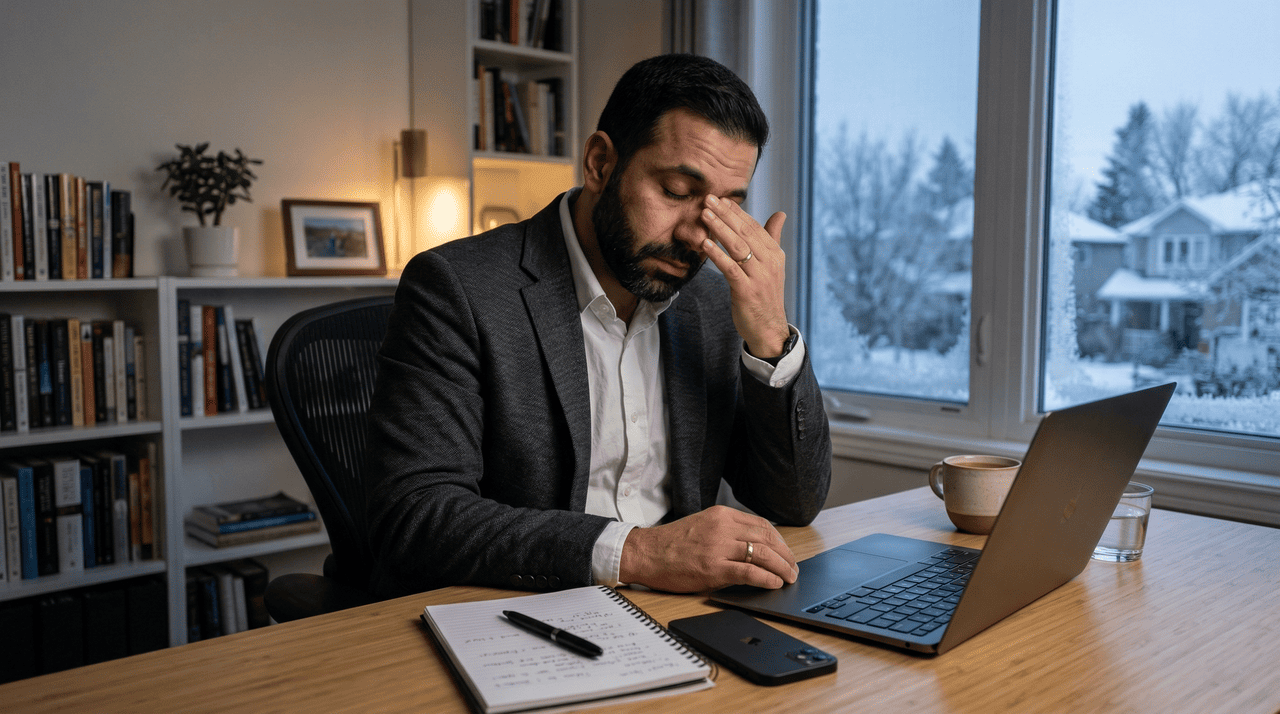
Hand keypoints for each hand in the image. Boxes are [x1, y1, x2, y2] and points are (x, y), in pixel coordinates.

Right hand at [618, 505, 798, 592]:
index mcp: (721, 515)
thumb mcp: (703, 526)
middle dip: (786, 556)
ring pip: (763, 554)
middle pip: (767, 538)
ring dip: (782, 568)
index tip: (786, 552)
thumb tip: (756, 549)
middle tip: (793, 568)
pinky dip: (766, 578)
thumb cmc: (671, 544)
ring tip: (789, 578)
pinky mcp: (713, 568)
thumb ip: (727, 533)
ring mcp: (718, 547)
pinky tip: (774, 584)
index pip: (762, 525)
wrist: (646, 553)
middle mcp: (722, 527)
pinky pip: (749, 572)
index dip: (780, 541)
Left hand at [698, 196, 790, 358]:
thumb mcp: (772, 264)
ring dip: (720, 229)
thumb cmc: (766, 295)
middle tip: (708, 199)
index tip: (721, 198)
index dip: (736, 212)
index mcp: (775, 253)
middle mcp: (769, 262)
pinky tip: (705, 244)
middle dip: (725, 214)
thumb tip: (780, 213)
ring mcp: (759, 277)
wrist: (769, 328)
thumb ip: (772, 237)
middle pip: (745, 233)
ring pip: (737, 247)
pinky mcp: (747, 291)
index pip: (754, 227)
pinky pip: (730, 269)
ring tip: (704, 215)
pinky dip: (717, 255)